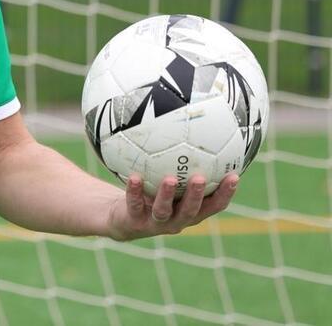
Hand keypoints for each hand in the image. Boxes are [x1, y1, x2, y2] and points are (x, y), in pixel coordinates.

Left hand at [108, 173, 237, 240]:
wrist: (124, 217)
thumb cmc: (153, 193)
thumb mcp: (170, 180)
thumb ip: (185, 166)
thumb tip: (202, 134)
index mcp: (191, 212)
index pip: (213, 205)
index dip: (226, 194)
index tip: (234, 176)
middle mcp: (177, 220)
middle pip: (191, 211)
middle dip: (196, 195)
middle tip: (200, 178)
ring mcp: (155, 223)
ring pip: (163, 211)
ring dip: (167, 195)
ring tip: (170, 179)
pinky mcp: (135, 221)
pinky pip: (134, 204)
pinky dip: (135, 190)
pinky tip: (135, 176)